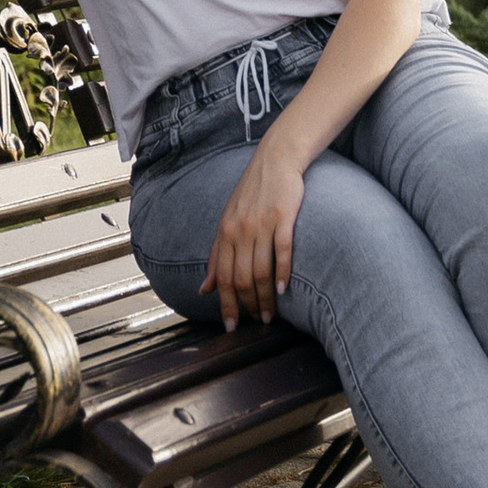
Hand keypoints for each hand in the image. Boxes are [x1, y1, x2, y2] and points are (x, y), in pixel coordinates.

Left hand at [203, 143, 306, 332]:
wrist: (275, 160)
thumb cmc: (252, 194)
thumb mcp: (227, 222)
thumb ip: (216, 256)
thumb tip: (204, 289)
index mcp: (224, 232)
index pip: (220, 276)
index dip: (225, 304)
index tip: (231, 326)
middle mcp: (239, 230)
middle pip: (240, 277)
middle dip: (247, 305)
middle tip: (258, 322)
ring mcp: (261, 224)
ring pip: (259, 270)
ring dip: (265, 297)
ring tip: (271, 314)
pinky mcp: (283, 217)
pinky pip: (281, 250)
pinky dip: (282, 273)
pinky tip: (283, 289)